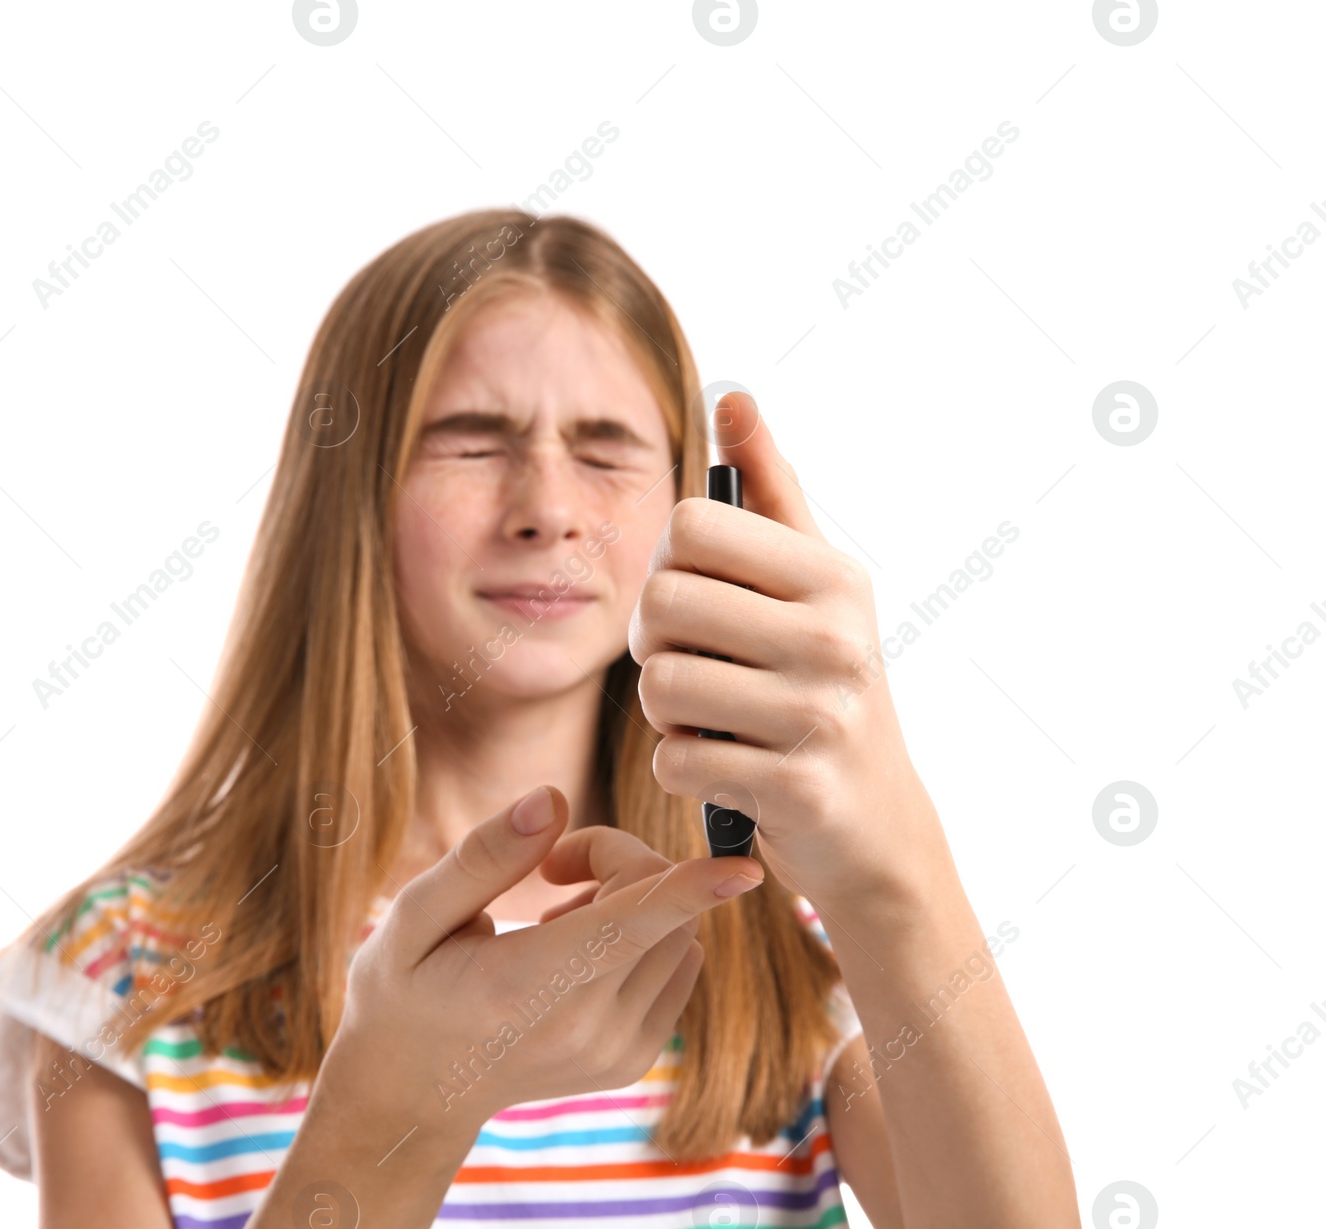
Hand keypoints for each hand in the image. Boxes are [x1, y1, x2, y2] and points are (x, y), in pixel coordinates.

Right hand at [323, 784, 764, 1137]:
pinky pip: (678, 968)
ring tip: (559, 917)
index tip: (744, 866)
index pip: (629, 926)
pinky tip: (579, 951)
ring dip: (637, 902)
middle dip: (621, 861)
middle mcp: (586, 1028)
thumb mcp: (414, 916)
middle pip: (664, 908)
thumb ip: (485, 857)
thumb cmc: (402, 988)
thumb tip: (553, 800)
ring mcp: (616, 1052)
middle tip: (553, 867)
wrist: (411, 1093)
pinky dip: (645, 939)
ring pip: (681, 935)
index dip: (690, 888)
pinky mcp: (633, 1060)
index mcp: (528, 986)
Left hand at [627, 391, 944, 904]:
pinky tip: (726, 769)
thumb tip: (733, 394)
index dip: (667, 564)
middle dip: (654, 640)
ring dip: (666, 713)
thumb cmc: (826, 686)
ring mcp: (821, 715)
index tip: (695, 599)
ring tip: (708, 719)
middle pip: (661, 600)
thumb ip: (770, 490)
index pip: (689, 524)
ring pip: (659, 683)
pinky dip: (684, 770)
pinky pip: (676, 762)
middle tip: (689, 664)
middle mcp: (836, 636)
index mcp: (834, 576)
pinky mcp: (798, 788)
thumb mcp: (815, 584)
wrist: (876, 826)